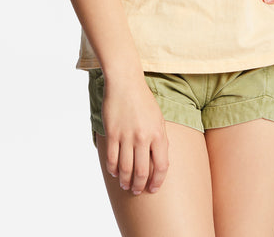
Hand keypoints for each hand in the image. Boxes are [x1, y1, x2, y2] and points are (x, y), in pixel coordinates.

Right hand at [101, 74, 168, 195]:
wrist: (126, 83)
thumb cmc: (144, 100)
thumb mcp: (159, 119)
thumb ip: (160, 139)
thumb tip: (160, 161)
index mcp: (158, 134)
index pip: (162, 166)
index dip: (158, 181)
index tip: (153, 189)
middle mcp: (143, 137)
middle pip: (142, 172)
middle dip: (140, 186)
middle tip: (137, 191)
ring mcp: (127, 136)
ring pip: (126, 168)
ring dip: (125, 181)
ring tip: (126, 185)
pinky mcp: (112, 133)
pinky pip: (112, 158)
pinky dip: (113, 169)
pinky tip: (114, 172)